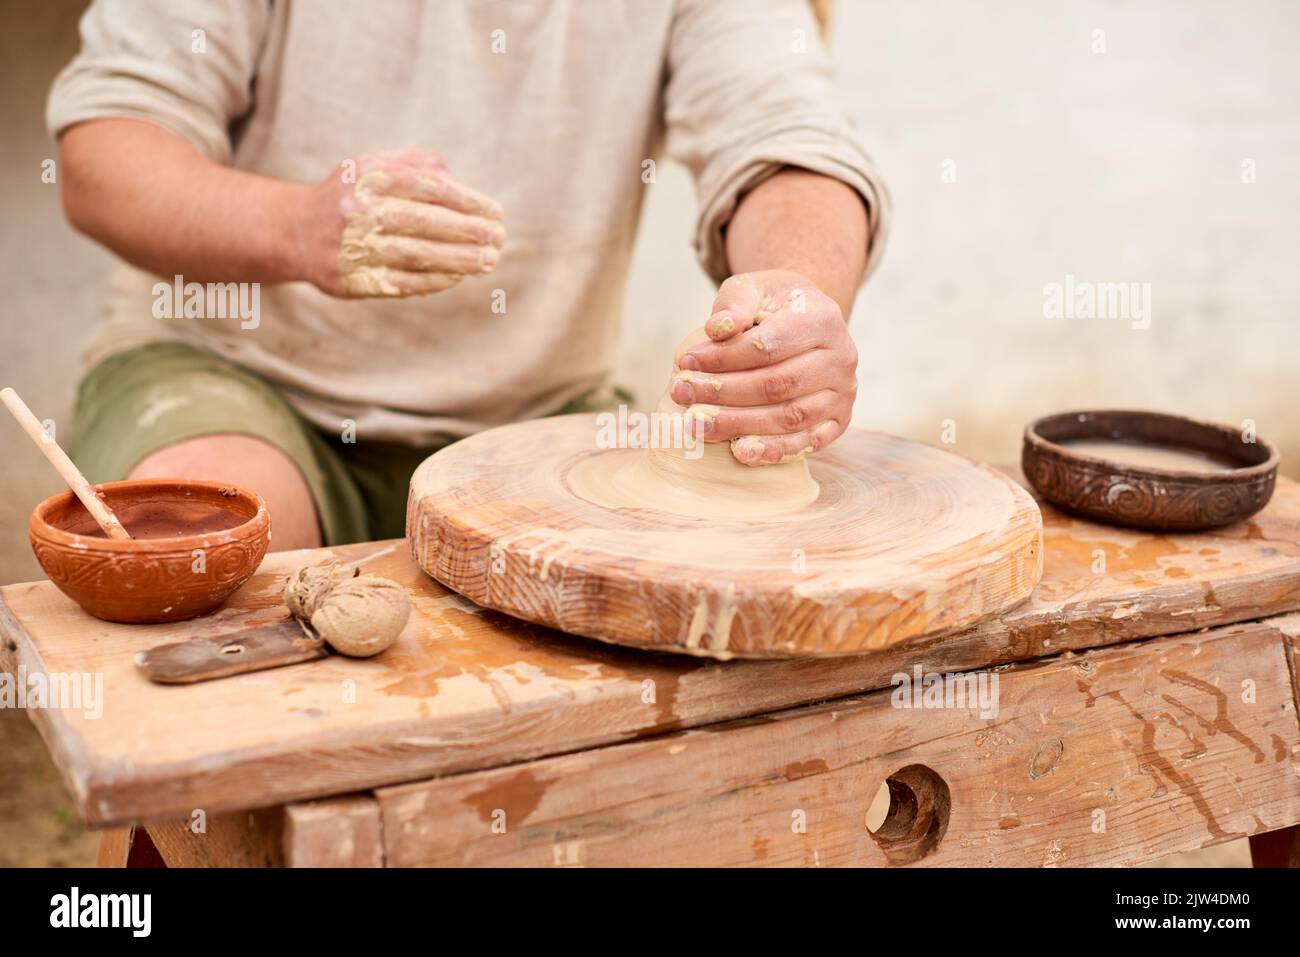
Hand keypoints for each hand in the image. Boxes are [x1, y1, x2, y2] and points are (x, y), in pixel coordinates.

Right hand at [296, 150, 506, 297]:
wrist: (292, 232)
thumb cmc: (348, 196)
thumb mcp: (372, 166)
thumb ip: (415, 164)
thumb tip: (459, 182)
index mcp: (366, 178)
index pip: (427, 187)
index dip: (467, 200)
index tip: (495, 212)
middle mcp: (357, 212)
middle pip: (425, 222)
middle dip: (469, 231)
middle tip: (499, 238)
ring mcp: (353, 249)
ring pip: (417, 255)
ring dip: (459, 260)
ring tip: (488, 261)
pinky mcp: (352, 281)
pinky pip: (402, 282)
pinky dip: (434, 280)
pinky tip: (458, 276)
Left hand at [672, 270, 857, 464]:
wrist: (808, 322)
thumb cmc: (773, 306)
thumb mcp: (753, 289)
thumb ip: (734, 303)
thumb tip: (716, 329)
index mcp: (822, 318)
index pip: (767, 345)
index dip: (723, 358)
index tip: (686, 363)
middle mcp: (841, 357)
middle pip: (777, 384)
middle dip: (724, 393)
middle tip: (682, 395)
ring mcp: (843, 392)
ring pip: (790, 417)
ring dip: (739, 425)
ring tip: (697, 425)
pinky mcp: (839, 421)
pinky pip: (807, 442)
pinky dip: (774, 450)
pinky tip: (739, 452)